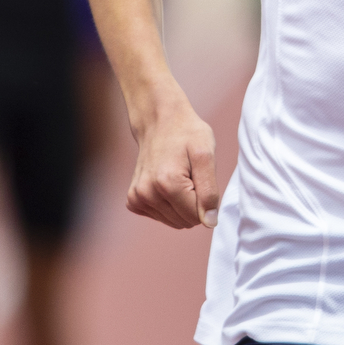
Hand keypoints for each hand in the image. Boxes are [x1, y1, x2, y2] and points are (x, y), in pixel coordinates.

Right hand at [126, 100, 220, 229]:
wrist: (159, 122)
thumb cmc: (187, 135)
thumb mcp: (206, 156)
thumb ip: (209, 191)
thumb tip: (210, 223)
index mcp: (168, 184)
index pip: (198, 217)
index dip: (206, 201)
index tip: (200, 178)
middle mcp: (147, 194)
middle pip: (185, 221)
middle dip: (194, 203)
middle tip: (191, 177)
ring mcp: (137, 198)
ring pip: (174, 221)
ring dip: (182, 204)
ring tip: (180, 178)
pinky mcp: (133, 201)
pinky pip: (160, 216)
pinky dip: (169, 205)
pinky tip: (168, 183)